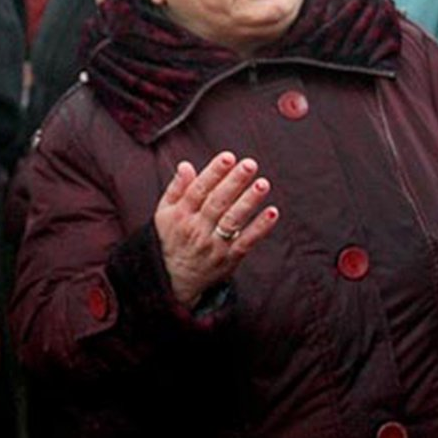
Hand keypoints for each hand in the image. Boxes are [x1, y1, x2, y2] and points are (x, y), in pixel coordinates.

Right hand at [153, 152, 277, 307]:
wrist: (176, 280)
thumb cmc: (172, 238)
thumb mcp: (164, 213)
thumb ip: (176, 189)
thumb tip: (185, 165)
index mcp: (181, 215)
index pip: (198, 190)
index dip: (213, 173)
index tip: (228, 157)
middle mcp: (197, 229)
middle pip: (217, 203)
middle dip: (234, 182)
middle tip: (250, 164)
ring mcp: (214, 245)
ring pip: (233, 221)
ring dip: (249, 202)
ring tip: (263, 184)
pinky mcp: (229, 258)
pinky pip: (246, 242)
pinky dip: (260, 228)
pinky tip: (272, 212)